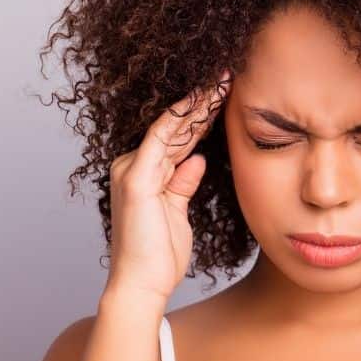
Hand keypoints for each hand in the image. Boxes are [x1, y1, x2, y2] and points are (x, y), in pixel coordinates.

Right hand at [104, 69, 231, 302]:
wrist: (141, 286)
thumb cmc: (158, 257)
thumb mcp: (178, 213)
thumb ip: (183, 183)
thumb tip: (196, 160)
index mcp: (143, 172)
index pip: (178, 136)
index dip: (202, 114)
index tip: (227, 93)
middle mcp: (133, 164)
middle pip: (175, 126)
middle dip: (204, 100)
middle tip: (229, 74)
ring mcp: (131, 169)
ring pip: (171, 125)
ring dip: (199, 102)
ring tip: (223, 79)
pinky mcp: (136, 179)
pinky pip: (162, 138)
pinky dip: (183, 118)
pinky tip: (202, 100)